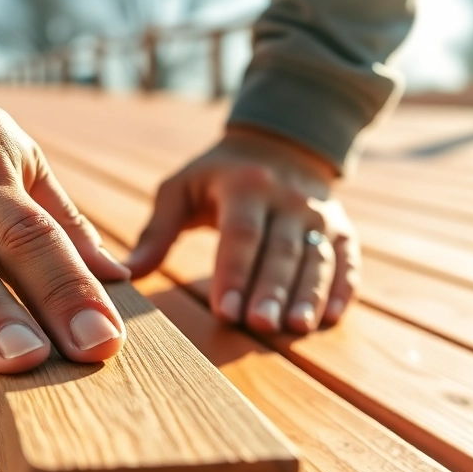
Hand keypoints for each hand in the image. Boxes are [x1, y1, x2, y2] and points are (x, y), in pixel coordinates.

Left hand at [127, 126, 358, 332]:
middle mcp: (289, 199)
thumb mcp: (181, 188)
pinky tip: (331, 317)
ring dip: (308, 296)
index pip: (241, 234)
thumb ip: (156, 231)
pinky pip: (347, 261)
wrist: (282, 143)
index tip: (224, 310)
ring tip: (296, 328)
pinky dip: (343, 289)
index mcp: (245, 185)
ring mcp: (320, 215)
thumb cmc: (218, 175)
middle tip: (260, 325)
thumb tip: (125, 273)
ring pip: (316, 259)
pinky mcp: (342, 230)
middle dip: (271, 290)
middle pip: (281, 251)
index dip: (234, 273)